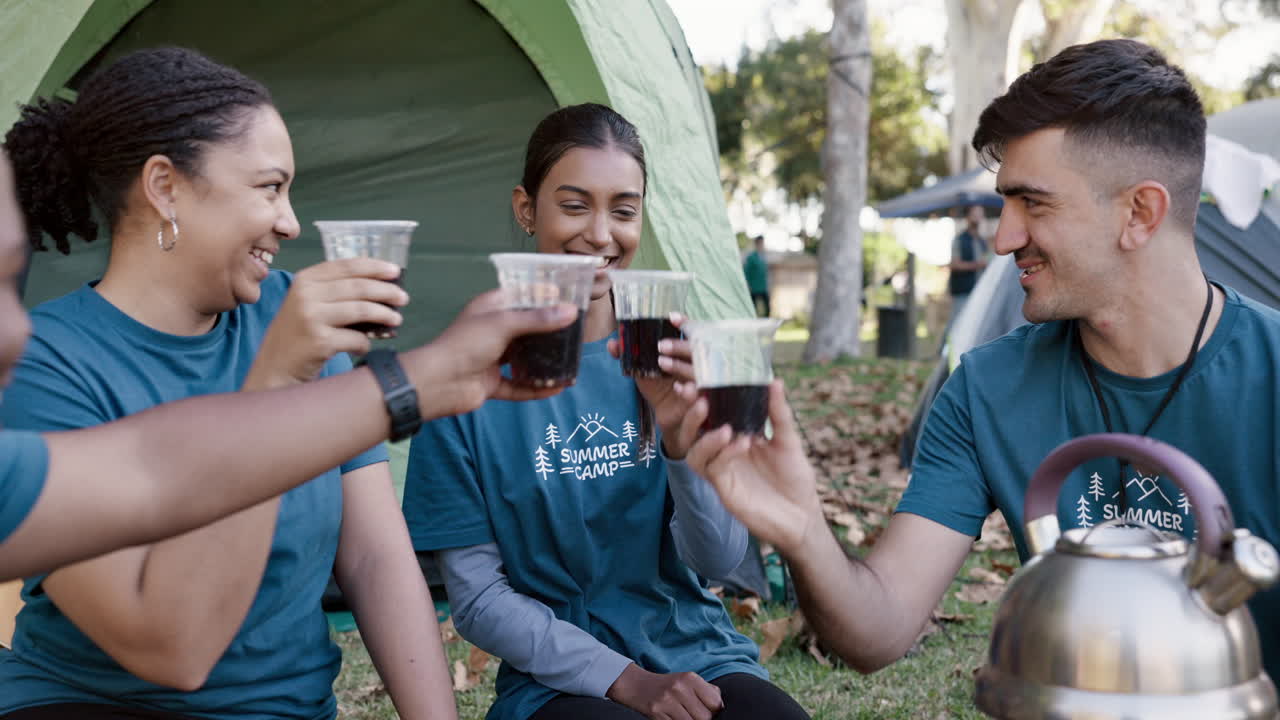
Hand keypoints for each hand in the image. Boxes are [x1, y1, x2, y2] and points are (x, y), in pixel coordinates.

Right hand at [245, 259, 407, 389]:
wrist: (274, 370)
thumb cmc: (298, 336)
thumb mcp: (309, 305)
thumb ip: (336, 293)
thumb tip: (382, 288)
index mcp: (305, 280)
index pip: (347, 265)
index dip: (375, 267)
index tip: (396, 271)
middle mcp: (305, 294)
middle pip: (358, 287)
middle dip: (386, 291)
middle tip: (403, 298)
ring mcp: (311, 317)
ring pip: (361, 310)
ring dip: (384, 315)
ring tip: (396, 319)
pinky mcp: (319, 341)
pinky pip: (356, 338)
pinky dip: (365, 343)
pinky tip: (363, 346)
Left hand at [401, 290, 577, 419]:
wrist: (438, 383)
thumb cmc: (466, 344)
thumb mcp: (504, 324)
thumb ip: (538, 318)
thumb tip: (571, 311)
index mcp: (491, 309)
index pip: (520, 297)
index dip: (542, 296)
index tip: (568, 298)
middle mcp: (493, 332)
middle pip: (526, 329)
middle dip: (549, 333)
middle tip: (576, 333)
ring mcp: (492, 359)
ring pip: (524, 359)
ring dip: (545, 363)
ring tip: (570, 363)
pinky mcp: (493, 383)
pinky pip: (519, 385)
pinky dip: (537, 388)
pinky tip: (557, 388)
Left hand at [606, 313, 697, 458]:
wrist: (668, 418)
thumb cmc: (659, 388)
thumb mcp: (642, 370)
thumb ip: (628, 355)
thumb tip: (612, 343)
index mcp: (687, 352)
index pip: (692, 332)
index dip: (685, 323)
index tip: (671, 317)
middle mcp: (699, 364)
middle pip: (696, 349)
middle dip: (679, 345)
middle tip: (659, 345)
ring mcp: (703, 383)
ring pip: (698, 370)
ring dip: (680, 365)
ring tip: (662, 363)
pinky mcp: (703, 402)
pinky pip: (700, 395)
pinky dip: (688, 390)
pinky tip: (677, 388)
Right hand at [606, 664, 722, 719]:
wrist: (635, 685)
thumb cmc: (667, 685)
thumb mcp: (686, 681)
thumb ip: (706, 690)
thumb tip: (720, 706)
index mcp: (690, 678)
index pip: (715, 703)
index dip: (714, 711)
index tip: (707, 711)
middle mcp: (679, 688)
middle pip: (704, 717)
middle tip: (693, 715)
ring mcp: (667, 701)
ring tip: (683, 716)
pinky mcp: (656, 713)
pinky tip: (673, 719)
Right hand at [679, 379, 825, 556]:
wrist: (801, 515)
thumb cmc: (794, 477)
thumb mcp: (788, 439)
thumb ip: (778, 412)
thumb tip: (774, 380)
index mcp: (734, 434)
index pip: (711, 412)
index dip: (700, 397)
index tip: (698, 380)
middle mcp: (722, 451)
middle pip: (692, 430)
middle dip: (691, 414)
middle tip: (700, 400)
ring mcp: (720, 469)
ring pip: (693, 451)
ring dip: (705, 436)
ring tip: (724, 427)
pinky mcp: (722, 487)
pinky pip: (712, 468)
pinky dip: (724, 453)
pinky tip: (742, 444)